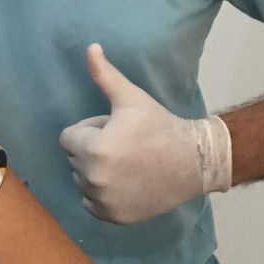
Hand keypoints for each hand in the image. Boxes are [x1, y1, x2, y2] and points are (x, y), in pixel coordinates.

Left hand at [58, 44, 231, 223]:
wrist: (195, 161)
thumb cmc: (160, 126)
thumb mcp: (131, 98)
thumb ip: (104, 75)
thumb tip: (90, 47)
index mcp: (94, 149)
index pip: (68, 138)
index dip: (90, 130)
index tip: (115, 130)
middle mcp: (94, 179)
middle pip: (74, 159)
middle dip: (93, 150)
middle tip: (124, 145)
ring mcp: (103, 201)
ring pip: (81, 181)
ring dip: (96, 172)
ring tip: (128, 164)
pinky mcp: (113, 217)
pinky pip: (91, 203)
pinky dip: (102, 195)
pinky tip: (126, 183)